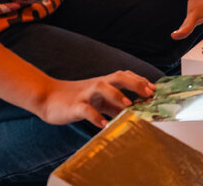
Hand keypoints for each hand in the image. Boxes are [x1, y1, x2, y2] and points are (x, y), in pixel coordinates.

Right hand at [36, 71, 154, 128]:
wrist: (48, 98)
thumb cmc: (76, 99)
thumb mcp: (98, 101)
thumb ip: (114, 106)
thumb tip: (134, 112)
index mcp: (103, 83)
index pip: (125, 76)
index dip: (140, 81)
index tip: (154, 89)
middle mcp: (96, 85)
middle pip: (118, 76)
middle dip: (134, 83)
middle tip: (149, 93)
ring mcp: (85, 94)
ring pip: (102, 87)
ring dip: (116, 95)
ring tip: (129, 106)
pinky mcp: (75, 106)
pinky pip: (86, 110)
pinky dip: (95, 117)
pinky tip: (104, 125)